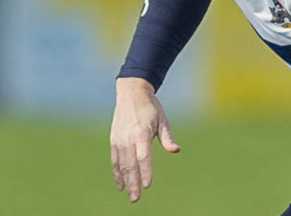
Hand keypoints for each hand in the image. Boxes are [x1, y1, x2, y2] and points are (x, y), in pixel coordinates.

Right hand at [110, 77, 179, 202]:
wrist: (130, 93)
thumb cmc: (150, 108)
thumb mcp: (162, 120)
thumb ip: (167, 137)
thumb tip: (176, 150)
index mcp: (141, 132)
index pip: (143, 157)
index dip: (145, 172)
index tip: (147, 185)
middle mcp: (128, 137)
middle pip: (130, 164)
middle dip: (133, 183)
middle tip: (136, 198)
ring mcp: (119, 139)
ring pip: (121, 164)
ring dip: (125, 181)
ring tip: (129, 194)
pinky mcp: (114, 139)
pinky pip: (114, 159)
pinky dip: (117, 172)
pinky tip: (121, 183)